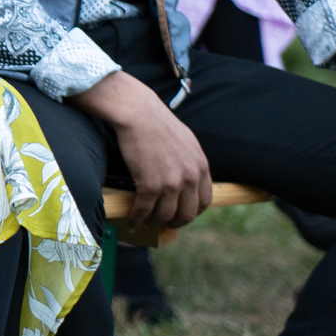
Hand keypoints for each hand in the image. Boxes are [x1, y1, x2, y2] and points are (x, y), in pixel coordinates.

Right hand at [75, 70, 210, 228]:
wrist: (138, 113)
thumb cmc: (157, 123)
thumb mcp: (186, 142)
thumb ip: (190, 162)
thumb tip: (187, 179)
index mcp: (201, 166)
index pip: (204, 202)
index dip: (192, 213)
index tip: (180, 215)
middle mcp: (190, 177)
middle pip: (186, 214)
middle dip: (173, 223)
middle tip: (162, 223)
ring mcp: (171, 183)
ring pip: (165, 215)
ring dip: (153, 222)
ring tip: (144, 221)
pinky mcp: (150, 185)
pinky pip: (144, 211)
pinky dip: (136, 220)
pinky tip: (131, 222)